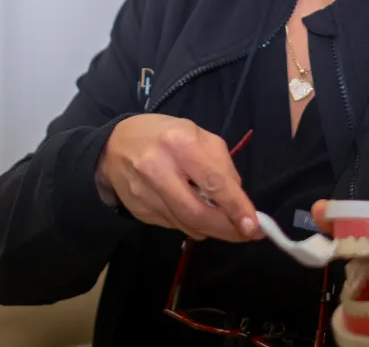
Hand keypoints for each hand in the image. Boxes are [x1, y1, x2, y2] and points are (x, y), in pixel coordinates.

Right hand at [98, 114, 259, 242]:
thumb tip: (239, 201)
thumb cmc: (164, 135)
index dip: (236, 208)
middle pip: (198, 214)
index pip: (214, 183)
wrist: (115, 144)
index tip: (253, 227)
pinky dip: (189, 223)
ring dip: (209, 228)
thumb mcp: (197, 135)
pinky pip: (173, 226)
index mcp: (179, 143)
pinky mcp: (138, 210)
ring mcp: (144, 193)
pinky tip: (189, 208)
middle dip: (227, 229)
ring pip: (186, 225)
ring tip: (219, 218)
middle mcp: (158, 169)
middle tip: (244, 234)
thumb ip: (221, 165)